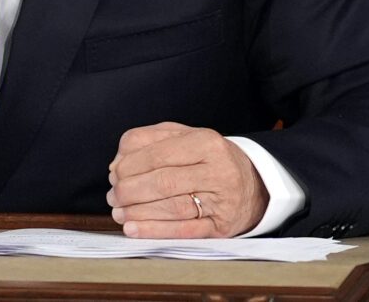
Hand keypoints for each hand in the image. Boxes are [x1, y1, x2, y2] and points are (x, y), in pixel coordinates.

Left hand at [106, 122, 267, 238]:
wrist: (254, 184)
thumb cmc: (209, 159)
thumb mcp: (185, 137)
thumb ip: (149, 141)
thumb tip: (118, 163)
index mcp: (205, 142)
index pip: (158, 154)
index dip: (129, 165)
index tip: (114, 174)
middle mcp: (217, 170)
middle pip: (162, 181)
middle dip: (129, 190)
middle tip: (114, 196)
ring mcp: (221, 200)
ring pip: (171, 207)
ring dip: (137, 212)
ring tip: (118, 212)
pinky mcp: (221, 226)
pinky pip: (183, 231)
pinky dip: (154, 231)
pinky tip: (133, 229)